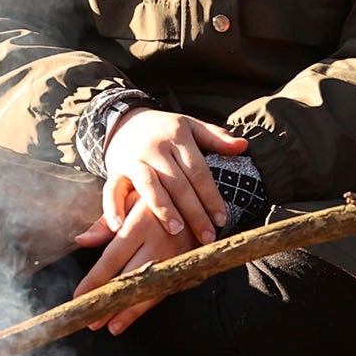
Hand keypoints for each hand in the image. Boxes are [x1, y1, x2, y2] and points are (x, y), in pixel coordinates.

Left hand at [71, 196, 183, 332]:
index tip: (79, 296)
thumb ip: (105, 222)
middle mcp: (160, 241)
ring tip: (112, 327)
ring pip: (150, 289)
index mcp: (142, 222)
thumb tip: (81, 240)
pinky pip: (165, 288)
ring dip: (131, 311)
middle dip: (111, 302)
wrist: (198, 195)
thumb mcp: (131, 198)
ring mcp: (177, 254)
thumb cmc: (156, 196)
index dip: (95, 279)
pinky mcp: (188, 262)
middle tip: (92, 320)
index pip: (112, 257)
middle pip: (131, 278)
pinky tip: (134, 315)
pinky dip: (149, 304)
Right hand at [83, 108, 243, 250]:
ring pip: (148, 186)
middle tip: (207, 235)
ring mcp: (133, 160)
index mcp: (177, 138)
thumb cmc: (165, 129)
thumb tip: (243, 146)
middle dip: (193, 211)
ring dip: (161, 208)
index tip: (222, 219)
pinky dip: (113, 209)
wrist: (126, 120)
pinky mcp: (114, 170)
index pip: (198, 171)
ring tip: (175, 230)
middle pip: (177, 183)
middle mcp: (155, 149)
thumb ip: (216, 137)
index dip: (210, 195)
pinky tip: (120, 228)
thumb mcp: (191, 126)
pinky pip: (112, 190)